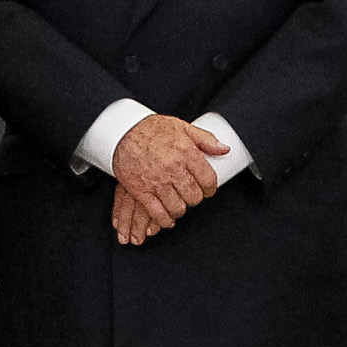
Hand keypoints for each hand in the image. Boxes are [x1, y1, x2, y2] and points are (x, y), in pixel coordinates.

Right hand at [109, 112, 225, 241]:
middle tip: (191, 195)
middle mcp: (173, 168)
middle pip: (194, 197)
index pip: (208, 180)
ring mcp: (156, 182)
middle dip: (195, 198)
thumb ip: (205, 139)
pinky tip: (167, 218)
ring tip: (179, 204)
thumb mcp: (182, 127)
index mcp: (186, 153)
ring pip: (178, 208)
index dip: (211, 188)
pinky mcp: (141, 191)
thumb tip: (224, 150)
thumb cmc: (151, 129)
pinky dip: (165, 220)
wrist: (121, 131)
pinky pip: (157, 213)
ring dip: (180, 209)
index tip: (208, 190)